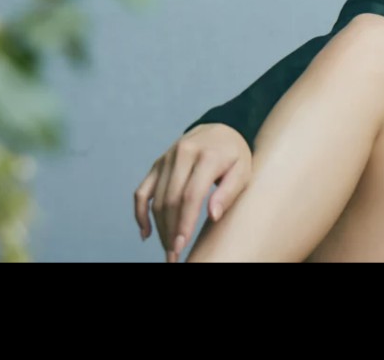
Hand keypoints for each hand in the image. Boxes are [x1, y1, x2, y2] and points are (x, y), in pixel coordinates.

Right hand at [134, 123, 251, 261]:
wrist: (220, 128)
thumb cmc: (234, 154)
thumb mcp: (243, 170)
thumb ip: (229, 192)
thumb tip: (212, 216)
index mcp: (207, 156)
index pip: (190, 195)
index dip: (184, 223)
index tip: (181, 246)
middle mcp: (183, 154)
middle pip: (171, 200)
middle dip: (170, 231)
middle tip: (173, 255)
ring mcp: (167, 158)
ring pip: (155, 199)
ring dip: (159, 227)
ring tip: (167, 248)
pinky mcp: (157, 164)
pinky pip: (142, 192)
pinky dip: (140, 213)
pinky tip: (146, 232)